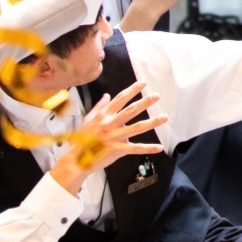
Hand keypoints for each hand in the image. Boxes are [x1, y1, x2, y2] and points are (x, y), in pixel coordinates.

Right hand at [50, 82, 165, 194]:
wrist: (77, 159)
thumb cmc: (82, 139)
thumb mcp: (88, 119)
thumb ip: (99, 107)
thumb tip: (107, 95)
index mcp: (104, 115)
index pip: (120, 99)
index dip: (132, 90)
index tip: (143, 83)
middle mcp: (110, 124)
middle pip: (131, 111)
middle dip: (144, 102)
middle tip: (157, 95)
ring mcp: (114, 137)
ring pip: (137, 128)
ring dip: (152, 122)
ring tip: (164, 117)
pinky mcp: (117, 150)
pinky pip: (135, 149)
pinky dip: (148, 148)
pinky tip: (160, 148)